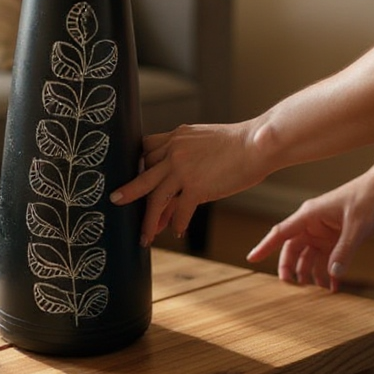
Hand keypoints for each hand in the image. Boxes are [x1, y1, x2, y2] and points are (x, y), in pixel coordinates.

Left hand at [110, 121, 256, 247]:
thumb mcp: (204, 139)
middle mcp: (175, 151)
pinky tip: (178, 231)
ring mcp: (183, 169)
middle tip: (115, 200)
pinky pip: (180, 210)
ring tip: (144, 236)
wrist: (258, 144)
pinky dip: (178, 223)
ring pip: (155, 197)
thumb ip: (188, 152)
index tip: (136, 177)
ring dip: (148, 219)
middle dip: (129, 190)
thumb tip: (179, 177)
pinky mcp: (197, 186)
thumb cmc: (238, 144)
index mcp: (176, 137)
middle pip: (144, 174)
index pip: (147, 149)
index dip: (140, 164)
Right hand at [246, 172, 373, 290]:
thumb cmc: (370, 198)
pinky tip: (334, 286)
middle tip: (293, 289)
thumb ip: (344, 251)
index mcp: (310, 214)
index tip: (251, 259)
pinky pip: (327, 257)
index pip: (281, 232)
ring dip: (312, 273)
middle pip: (293, 248)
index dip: (265, 246)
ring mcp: (325, 230)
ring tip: (318, 294)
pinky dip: (329, 272)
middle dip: (290, 268)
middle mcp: (314, 223)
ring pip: (309, 255)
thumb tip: (331, 276)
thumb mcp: (358, 226)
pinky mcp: (338, 236)